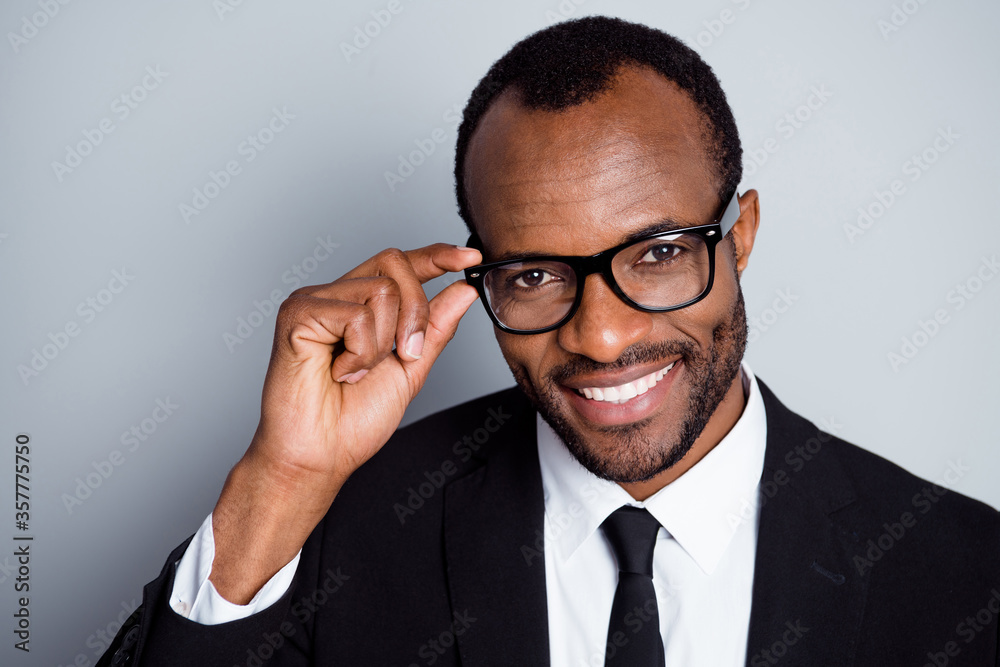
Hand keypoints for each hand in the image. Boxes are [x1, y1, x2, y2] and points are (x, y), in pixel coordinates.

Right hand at [209, 243, 481, 602]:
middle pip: (394, 265)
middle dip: (416, 312)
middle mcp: (335, 295)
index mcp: (359, 305)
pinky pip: (355, 314)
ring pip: (380, 290)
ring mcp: (313, 301)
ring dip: (382, 344)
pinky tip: (338, 373)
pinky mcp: (297, 313)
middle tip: (404, 357)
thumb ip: (434, 328)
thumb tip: (463, 290)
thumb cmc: (353, 420)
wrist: (320, 456)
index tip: (469, 256)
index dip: (436, 256)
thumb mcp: (411, 369)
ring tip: (355, 373)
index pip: (400, 265)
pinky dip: (359, 352)